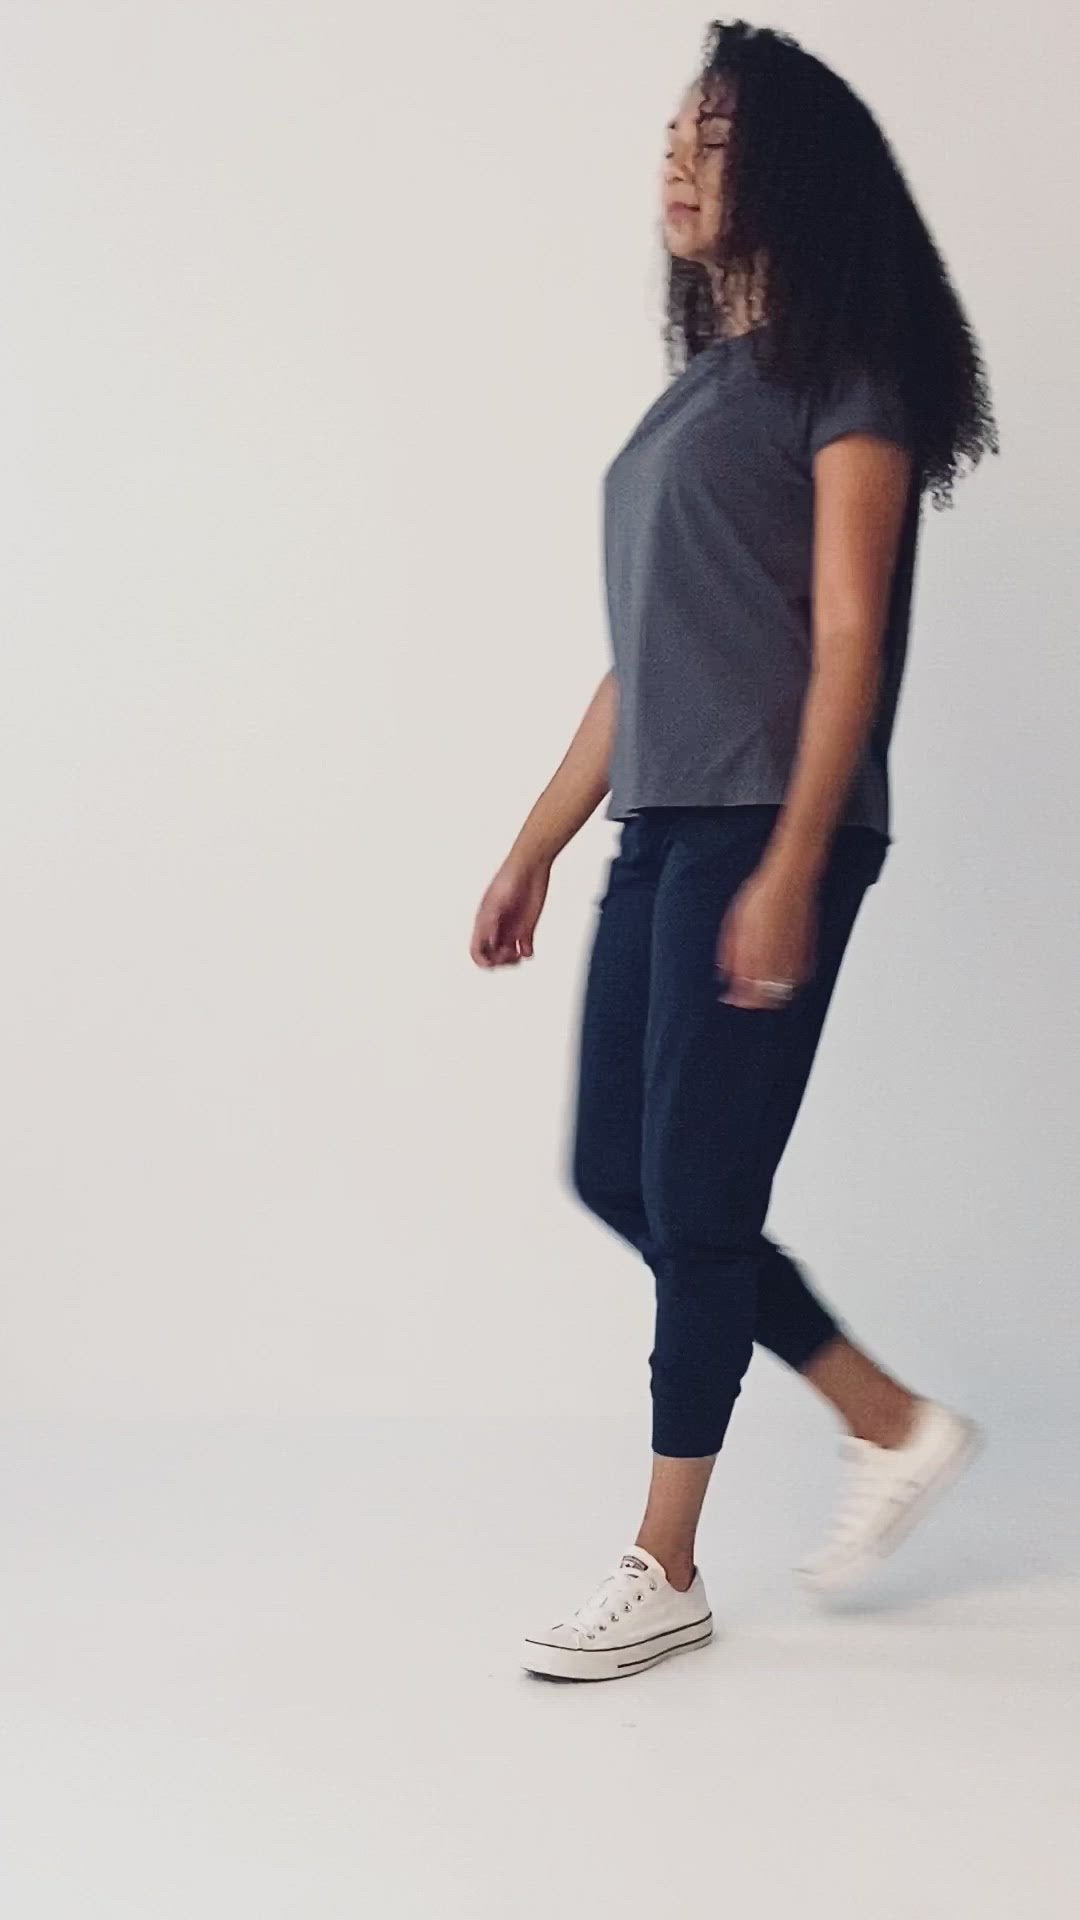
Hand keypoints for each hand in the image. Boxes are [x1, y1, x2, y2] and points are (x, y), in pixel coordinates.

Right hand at [470, 855, 550, 967]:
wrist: (530, 867)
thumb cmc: (509, 879)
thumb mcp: (496, 901)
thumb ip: (490, 921)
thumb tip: (488, 941)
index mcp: (483, 923)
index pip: (476, 951)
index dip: (482, 961)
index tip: (494, 962)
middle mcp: (496, 928)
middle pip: (492, 956)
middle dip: (500, 961)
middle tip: (511, 953)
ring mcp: (511, 928)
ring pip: (508, 956)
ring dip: (513, 961)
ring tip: (520, 953)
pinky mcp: (527, 927)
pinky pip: (524, 949)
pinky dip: (526, 954)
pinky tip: (528, 949)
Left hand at [716, 863, 817, 1008]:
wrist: (790, 880)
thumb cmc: (762, 897)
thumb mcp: (735, 924)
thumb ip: (729, 953)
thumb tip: (724, 975)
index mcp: (754, 953)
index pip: (745, 990)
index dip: (737, 998)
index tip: (730, 997)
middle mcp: (774, 958)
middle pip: (765, 997)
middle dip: (753, 1000)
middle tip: (744, 998)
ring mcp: (793, 956)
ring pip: (783, 991)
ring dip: (772, 995)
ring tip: (762, 991)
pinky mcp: (807, 951)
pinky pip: (800, 977)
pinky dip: (790, 982)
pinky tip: (782, 979)